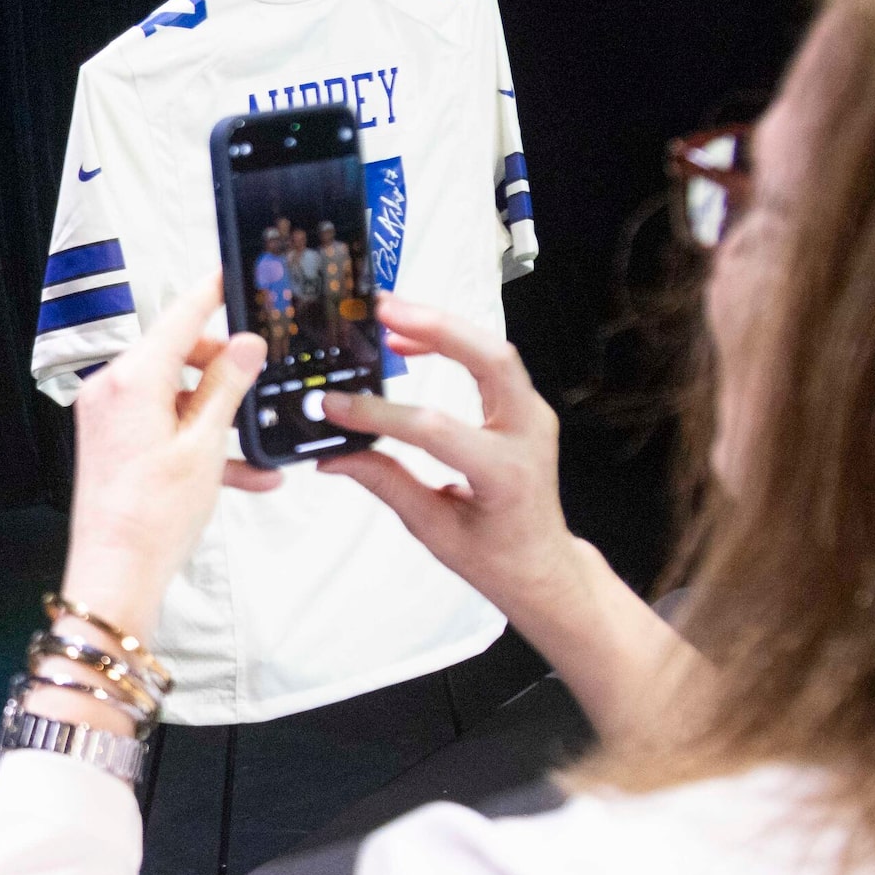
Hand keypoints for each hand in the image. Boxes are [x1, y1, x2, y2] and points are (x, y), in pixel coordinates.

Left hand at [59, 273, 273, 638]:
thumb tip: (246, 345)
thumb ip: (227, 387)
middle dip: (222, 367)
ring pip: (176, 395)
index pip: (179, 317)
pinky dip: (200, 441)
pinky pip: (164, 426)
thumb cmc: (152, 518)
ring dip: (218, 415)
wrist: (115, 575)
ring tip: (256, 443)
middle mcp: (112, 391)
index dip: (212, 293)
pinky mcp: (114, 443)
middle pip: (177, 355)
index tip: (233, 273)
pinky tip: (248, 473)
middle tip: (259, 378)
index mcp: (132, 380)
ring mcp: (110, 418)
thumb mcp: (205, 446)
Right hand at [316, 298, 583, 622]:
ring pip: (495, 351)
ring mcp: (532, 415)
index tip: (337, 406)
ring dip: (443, 327)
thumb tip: (336, 456)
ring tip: (391, 315)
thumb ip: (385, 484)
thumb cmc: (494, 555)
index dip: (381, 414)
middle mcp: (527, 436)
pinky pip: (492, 361)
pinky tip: (411, 340)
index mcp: (505, 475)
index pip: (436, 431)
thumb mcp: (433, 528)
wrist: (539, 562)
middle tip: (386, 312)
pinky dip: (453, 343)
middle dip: (438, 330)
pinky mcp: (523, 406)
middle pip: (493, 361)